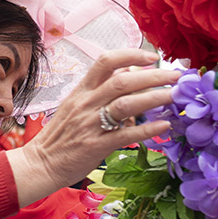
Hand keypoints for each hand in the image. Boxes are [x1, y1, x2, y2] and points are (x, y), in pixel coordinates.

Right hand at [8, 49, 178, 205]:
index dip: (131, 55)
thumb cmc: (61, 135)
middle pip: (123, 81)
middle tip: (176, 77)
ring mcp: (91, 124)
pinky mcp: (96, 146)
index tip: (152, 57)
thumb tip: (128, 73)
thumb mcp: (75, 106)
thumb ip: (100, 91)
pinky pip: (126, 134)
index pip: (106, 62)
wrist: (41, 163)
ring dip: (155, 98)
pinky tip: (164, 125)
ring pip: (127, 104)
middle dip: (154, 76)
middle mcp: (86, 103)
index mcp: (81, 91)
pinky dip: (148, 129)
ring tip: (174, 97)